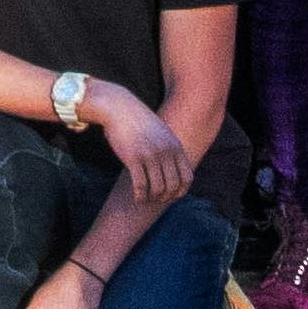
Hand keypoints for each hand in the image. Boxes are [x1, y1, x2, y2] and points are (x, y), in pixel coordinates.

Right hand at [82, 81, 190, 206]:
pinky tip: (136, 198)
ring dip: (152, 198)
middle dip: (165, 197)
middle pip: (173, 186)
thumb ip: (171, 149)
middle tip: (156, 200)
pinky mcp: (133, 158)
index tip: (171, 196)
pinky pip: (141, 185)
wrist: (120, 108)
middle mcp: (166, 152)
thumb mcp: (162, 133)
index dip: (181, 191)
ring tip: (145, 199)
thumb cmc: (139, 122)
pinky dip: (140, 196)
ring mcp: (150, 155)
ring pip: (157, 189)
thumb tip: (175, 169)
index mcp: (175, 146)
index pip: (187, 178)